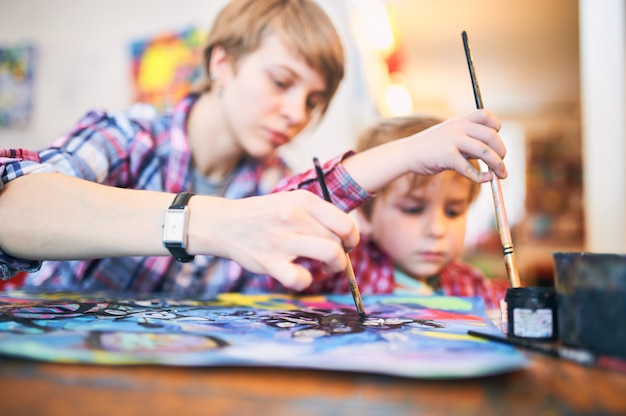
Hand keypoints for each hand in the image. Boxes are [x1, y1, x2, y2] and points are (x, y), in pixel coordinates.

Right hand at [187, 190, 358, 289]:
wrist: (224, 223)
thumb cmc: (264, 215)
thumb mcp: (290, 201)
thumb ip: (317, 213)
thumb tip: (347, 234)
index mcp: (302, 200)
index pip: (344, 222)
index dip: (351, 238)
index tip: (346, 245)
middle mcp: (293, 216)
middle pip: (338, 241)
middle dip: (342, 255)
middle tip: (333, 260)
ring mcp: (281, 239)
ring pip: (330, 254)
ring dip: (334, 266)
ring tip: (326, 268)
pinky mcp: (269, 261)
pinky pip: (301, 278)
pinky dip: (305, 280)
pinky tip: (299, 275)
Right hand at [401, 109, 507, 181]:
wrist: (407, 153)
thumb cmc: (429, 148)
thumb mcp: (449, 136)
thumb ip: (467, 141)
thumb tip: (490, 155)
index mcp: (459, 121)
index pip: (486, 115)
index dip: (496, 126)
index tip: (496, 140)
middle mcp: (458, 128)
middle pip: (491, 135)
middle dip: (502, 150)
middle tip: (502, 163)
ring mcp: (453, 141)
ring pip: (485, 152)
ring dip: (497, 165)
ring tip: (501, 175)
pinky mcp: (447, 157)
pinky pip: (470, 169)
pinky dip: (481, 177)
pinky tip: (485, 180)